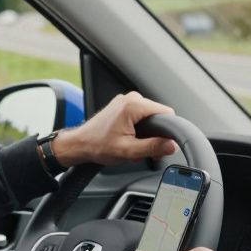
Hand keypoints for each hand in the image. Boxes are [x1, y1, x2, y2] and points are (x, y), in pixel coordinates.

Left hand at [50, 91, 177, 166]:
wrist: (79, 144)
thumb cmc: (97, 146)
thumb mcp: (128, 151)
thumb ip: (152, 147)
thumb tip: (171, 145)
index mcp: (133, 105)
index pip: (167, 113)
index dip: (168, 130)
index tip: (161, 144)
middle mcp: (130, 98)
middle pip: (159, 115)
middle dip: (156, 134)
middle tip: (143, 149)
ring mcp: (126, 100)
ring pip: (150, 117)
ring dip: (147, 133)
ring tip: (133, 144)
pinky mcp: (123, 106)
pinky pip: (141, 116)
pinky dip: (139, 129)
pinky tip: (129, 139)